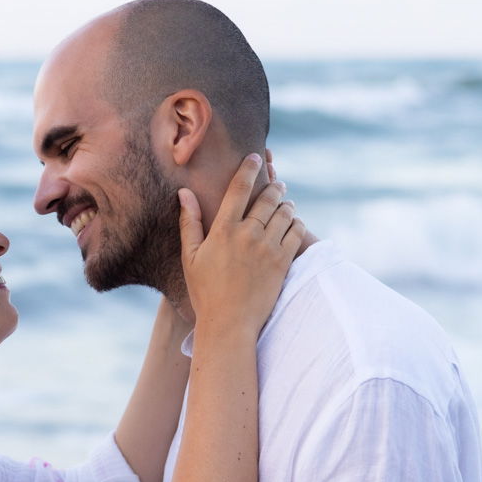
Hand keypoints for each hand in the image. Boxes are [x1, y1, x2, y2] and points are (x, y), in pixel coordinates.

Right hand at [179, 153, 303, 335]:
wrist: (229, 323)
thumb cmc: (205, 291)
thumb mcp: (191, 257)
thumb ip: (190, 222)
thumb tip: (184, 193)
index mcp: (224, 230)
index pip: (239, 188)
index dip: (249, 169)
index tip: (256, 157)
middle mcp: (248, 234)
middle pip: (268, 197)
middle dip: (274, 186)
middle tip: (277, 184)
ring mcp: (268, 248)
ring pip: (285, 212)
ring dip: (286, 204)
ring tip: (284, 204)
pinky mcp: (283, 261)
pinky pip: (296, 232)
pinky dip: (296, 223)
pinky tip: (291, 224)